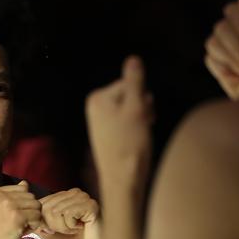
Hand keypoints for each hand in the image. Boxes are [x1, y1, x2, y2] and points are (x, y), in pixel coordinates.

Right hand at [0, 180, 42, 238]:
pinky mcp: (17, 217)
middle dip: (29, 212)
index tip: (11, 218)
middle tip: (15, 225)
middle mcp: (0, 195)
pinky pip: (37, 217)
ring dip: (32, 220)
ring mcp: (8, 205)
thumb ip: (11, 197)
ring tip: (18, 229)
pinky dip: (33, 227)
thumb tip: (25, 183)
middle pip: (31, 197)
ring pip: (37, 207)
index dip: (23, 205)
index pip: (23, 190)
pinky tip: (20, 233)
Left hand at [36, 188, 100, 238]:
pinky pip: (68, 213)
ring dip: (62, 227)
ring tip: (74, 230)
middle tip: (67, 231)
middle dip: (53, 225)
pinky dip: (70, 226)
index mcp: (64, 197)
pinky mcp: (90, 204)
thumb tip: (27, 214)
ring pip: (56, 211)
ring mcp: (83, 197)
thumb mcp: (51, 234)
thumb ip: (39, 223)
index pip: (41, 203)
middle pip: (46, 207)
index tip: (55, 231)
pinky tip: (81, 228)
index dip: (44, 221)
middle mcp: (74, 194)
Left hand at [85, 55, 154, 188]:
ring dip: (141, 119)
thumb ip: (135, 82)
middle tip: (142, 127)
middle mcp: (95, 107)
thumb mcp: (137, 108)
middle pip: (130, 96)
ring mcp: (100, 122)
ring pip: (131, 110)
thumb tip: (133, 58)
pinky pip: (127, 123)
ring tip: (140, 136)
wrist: (123, 179)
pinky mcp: (107, 134)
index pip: (131, 84)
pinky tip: (136, 142)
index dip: (143, 99)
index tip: (143, 116)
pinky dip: (136, 129)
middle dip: (142, 108)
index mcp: (98, 98)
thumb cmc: (130, 144)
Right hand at [204, 0, 238, 99]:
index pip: (232, 10)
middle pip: (220, 27)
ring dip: (232, 60)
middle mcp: (237, 32)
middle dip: (236, 48)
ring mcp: (226, 48)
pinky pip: (210, 58)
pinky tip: (237, 77)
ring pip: (213, 43)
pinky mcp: (218, 63)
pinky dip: (224, 69)